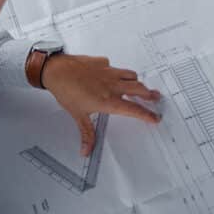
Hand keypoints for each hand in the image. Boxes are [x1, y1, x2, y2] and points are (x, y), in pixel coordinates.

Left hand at [42, 53, 161, 154]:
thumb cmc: (66, 91)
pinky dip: (118, 72)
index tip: (155, 118)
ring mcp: (109, 72)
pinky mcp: (103, 62)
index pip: (133, 109)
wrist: (58, 70)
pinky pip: (115, 67)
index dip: (147, 114)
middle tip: (156, 98)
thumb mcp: (78, 115)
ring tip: (138, 86)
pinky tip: (111, 75)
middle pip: (139, 89)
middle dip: (149, 94)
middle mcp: (112, 85)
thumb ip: (86, 133)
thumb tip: (86, 150)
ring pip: (130, 75)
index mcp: (108, 100)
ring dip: (137, 81)